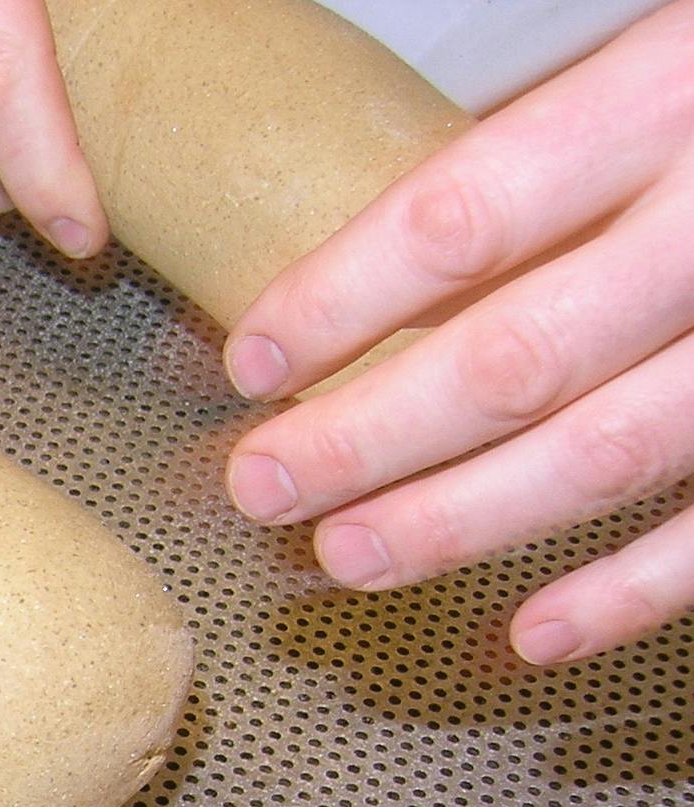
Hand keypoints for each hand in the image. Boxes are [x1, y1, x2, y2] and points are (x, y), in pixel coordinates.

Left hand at [222, 0, 693, 664]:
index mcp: (671, 97)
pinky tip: (531, 636)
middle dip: (369, 438)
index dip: (342, 300)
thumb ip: (542, 166)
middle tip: (264, 483)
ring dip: (462, 522)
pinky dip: (630, 594)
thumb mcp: (658, 71)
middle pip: (517, 356)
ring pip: (610, 453)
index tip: (253, 361)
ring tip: (348, 554)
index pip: (466, 214)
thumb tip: (349, 289)